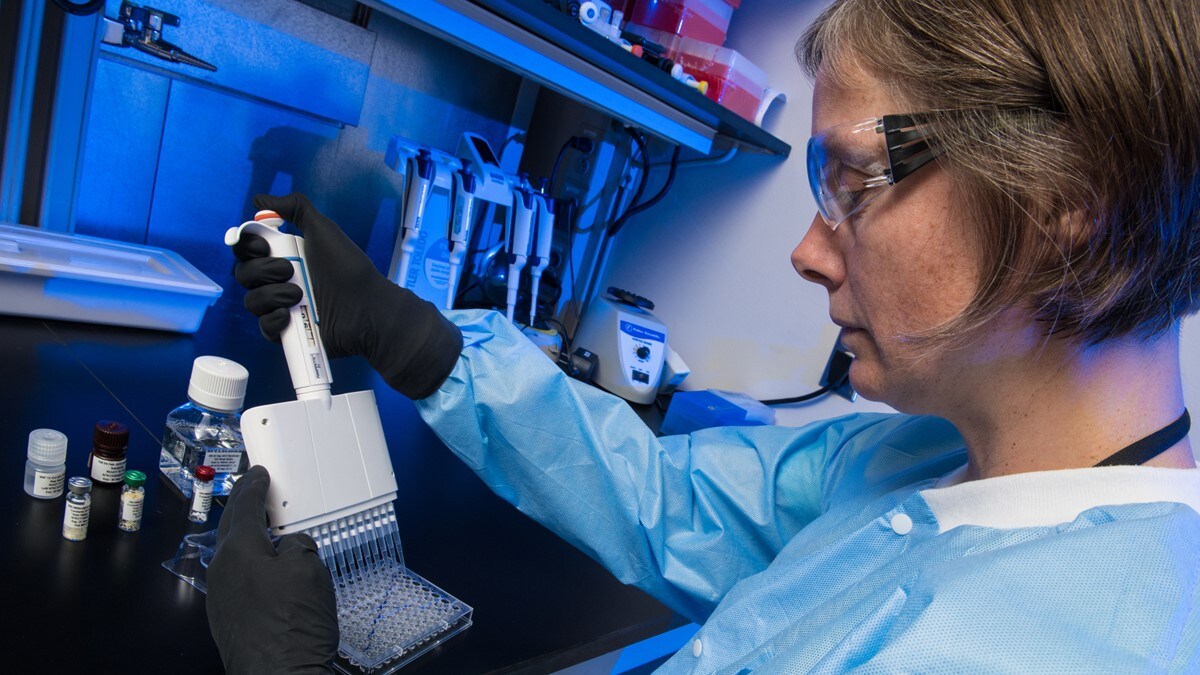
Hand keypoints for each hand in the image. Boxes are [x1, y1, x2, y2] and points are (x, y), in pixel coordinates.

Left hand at [206, 466, 338, 674]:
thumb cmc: (294, 625)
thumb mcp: (308, 570)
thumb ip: (297, 546)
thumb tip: (290, 546)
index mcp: (238, 550)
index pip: (245, 507)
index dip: (254, 487)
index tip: (258, 474)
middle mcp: (222, 570)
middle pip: (230, 527)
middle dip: (242, 506)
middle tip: (253, 489)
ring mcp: (220, 597)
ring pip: (231, 553)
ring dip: (245, 535)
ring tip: (262, 525)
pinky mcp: (227, 618)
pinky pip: (235, 577)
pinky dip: (248, 562)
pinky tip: (263, 568)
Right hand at [232, 193, 462, 398]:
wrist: (367, 307)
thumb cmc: (348, 268)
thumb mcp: (323, 230)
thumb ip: (296, 208)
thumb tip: (259, 198)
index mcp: (283, 256)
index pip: (246, 250)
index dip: (247, 246)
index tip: (264, 245)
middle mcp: (278, 281)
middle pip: (243, 274)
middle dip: (262, 270)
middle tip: (288, 270)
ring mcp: (282, 307)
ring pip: (251, 301)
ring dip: (271, 295)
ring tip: (299, 295)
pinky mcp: (287, 332)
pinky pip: (263, 327)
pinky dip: (272, 321)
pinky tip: (289, 316)